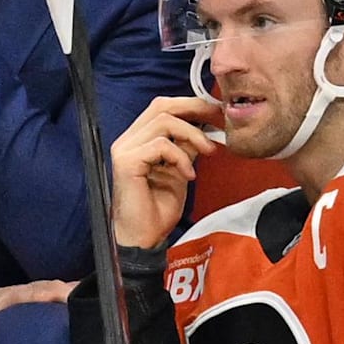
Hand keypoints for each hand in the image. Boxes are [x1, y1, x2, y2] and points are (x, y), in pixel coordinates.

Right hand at [110, 97, 222, 249]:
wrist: (143, 238)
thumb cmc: (157, 209)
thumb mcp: (180, 172)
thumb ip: (186, 148)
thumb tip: (204, 129)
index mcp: (138, 140)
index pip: (162, 108)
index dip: (190, 105)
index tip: (216, 113)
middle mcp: (128, 140)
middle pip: (161, 106)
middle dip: (194, 108)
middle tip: (218, 120)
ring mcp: (125, 149)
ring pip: (163, 122)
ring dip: (192, 134)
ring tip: (208, 152)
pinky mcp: (127, 162)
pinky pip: (161, 145)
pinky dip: (181, 156)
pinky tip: (188, 175)